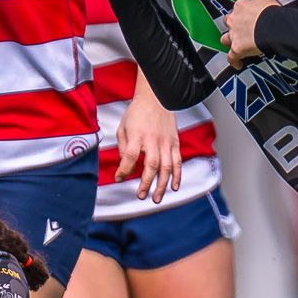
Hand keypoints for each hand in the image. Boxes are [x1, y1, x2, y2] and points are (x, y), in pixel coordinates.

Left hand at [115, 81, 181, 202]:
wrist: (156, 99)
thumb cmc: (136, 114)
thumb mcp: (122, 128)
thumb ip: (122, 148)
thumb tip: (123, 167)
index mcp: (137, 135)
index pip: (130, 156)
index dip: (124, 170)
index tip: (119, 178)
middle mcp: (153, 140)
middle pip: (151, 164)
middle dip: (146, 183)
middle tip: (141, 196)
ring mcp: (166, 142)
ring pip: (167, 167)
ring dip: (162, 184)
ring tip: (156, 198)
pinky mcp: (175, 143)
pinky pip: (178, 162)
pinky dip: (177, 176)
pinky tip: (174, 187)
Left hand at [219, 0, 278, 68]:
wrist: (274, 27)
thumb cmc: (272, 13)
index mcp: (241, 6)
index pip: (237, 9)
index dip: (241, 13)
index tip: (246, 16)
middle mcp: (234, 20)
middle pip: (227, 22)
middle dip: (232, 26)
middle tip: (240, 29)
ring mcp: (234, 35)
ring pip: (225, 39)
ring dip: (229, 42)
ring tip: (236, 45)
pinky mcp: (237, 49)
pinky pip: (231, 57)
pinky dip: (234, 61)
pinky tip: (237, 64)